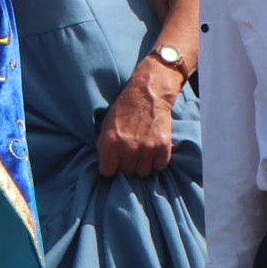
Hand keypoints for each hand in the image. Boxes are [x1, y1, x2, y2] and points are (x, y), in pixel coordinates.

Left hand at [95, 60, 180, 177]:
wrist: (148, 94)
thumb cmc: (124, 109)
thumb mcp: (106, 125)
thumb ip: (104, 146)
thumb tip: (106, 166)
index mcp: (112, 142)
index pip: (107, 172)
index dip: (111, 168)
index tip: (114, 163)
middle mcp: (129, 148)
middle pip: (127, 173)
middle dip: (128, 165)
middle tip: (131, 152)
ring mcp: (147, 148)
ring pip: (144, 172)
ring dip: (143, 164)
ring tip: (142, 150)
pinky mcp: (163, 147)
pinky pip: (159, 166)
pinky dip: (157, 160)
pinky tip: (153, 148)